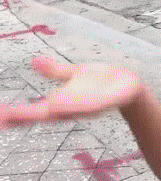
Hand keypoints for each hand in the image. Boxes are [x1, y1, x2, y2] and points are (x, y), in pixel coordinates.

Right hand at [0, 56, 143, 127]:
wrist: (128, 85)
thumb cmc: (100, 82)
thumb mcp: (74, 74)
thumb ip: (55, 71)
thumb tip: (34, 61)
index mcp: (60, 102)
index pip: (31, 111)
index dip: (13, 114)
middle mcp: (69, 108)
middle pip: (41, 115)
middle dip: (21, 117)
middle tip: (1, 119)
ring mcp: (85, 107)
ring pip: (64, 112)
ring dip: (48, 111)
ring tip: (29, 109)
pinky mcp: (103, 103)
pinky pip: (87, 106)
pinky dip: (73, 106)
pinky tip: (57, 104)